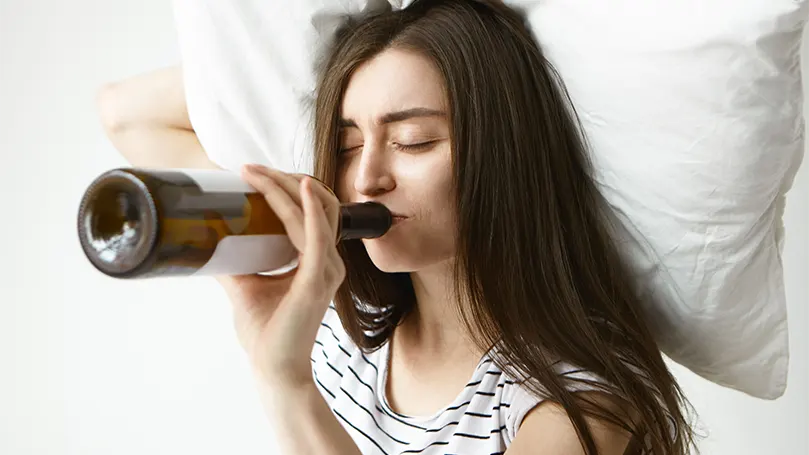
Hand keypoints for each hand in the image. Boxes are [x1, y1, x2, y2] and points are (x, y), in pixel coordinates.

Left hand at [216, 164, 345, 389]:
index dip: (289, 188)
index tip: (256, 173)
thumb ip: (233, 262)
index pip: (313, 212)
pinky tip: (300, 190)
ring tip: (259, 173)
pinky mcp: (316, 281)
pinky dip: (310, 210)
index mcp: (318, 263)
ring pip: (316, 214)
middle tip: (251, 169)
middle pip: (318, 205)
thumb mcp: (245, 287)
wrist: (274, 370)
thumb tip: (205, 238)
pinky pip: (318, 237)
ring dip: (287, 188)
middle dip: (285, 180)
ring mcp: (326, 271)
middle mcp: (329, 263)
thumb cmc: (267, 334)